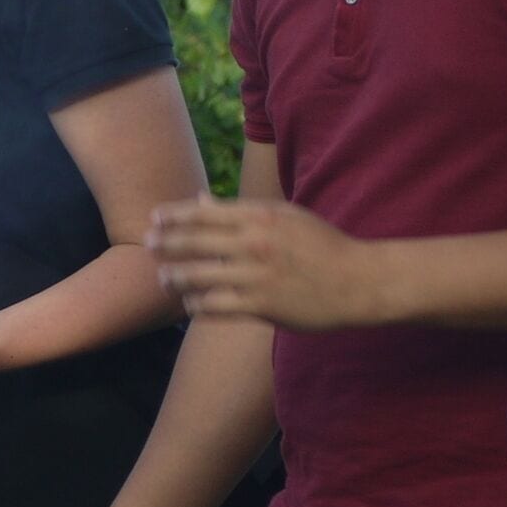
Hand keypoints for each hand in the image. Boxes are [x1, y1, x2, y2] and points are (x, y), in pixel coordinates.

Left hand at [146, 196, 380, 329]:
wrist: (359, 282)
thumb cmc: (321, 245)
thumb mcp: (285, 217)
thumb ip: (240, 210)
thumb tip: (200, 200)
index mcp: (260, 217)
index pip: (202, 213)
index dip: (172, 216)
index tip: (154, 220)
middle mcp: (254, 244)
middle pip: (192, 242)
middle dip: (164, 244)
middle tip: (147, 246)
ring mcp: (256, 276)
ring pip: (197, 277)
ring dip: (174, 278)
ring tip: (165, 279)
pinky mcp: (262, 306)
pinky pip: (215, 306)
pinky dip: (196, 304)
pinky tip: (190, 303)